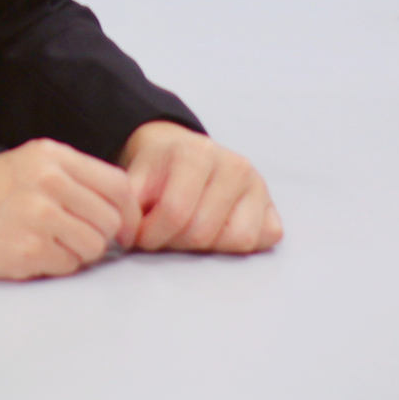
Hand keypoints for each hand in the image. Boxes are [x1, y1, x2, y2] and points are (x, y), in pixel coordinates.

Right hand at [0, 138, 132, 279]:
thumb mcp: (23, 165)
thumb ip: (68, 176)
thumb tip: (118, 205)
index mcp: (49, 154)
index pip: (117, 183)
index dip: (128, 211)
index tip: (123, 227)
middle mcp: (48, 179)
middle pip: (111, 218)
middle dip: (100, 236)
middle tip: (73, 238)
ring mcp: (39, 215)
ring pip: (94, 246)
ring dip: (77, 253)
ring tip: (46, 244)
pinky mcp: (29, 249)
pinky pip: (68, 266)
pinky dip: (54, 266)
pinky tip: (28, 253)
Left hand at [115, 120, 281, 254]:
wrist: (180, 152)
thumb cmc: (159, 169)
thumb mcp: (136, 176)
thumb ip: (129, 202)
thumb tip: (127, 233)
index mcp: (198, 153)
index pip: (175, 212)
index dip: (151, 234)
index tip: (138, 236)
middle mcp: (234, 165)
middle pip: (204, 232)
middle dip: (174, 242)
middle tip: (161, 235)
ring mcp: (258, 186)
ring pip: (237, 240)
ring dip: (206, 247)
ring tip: (186, 232)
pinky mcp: (271, 207)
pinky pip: (260, 242)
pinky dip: (236, 246)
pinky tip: (215, 231)